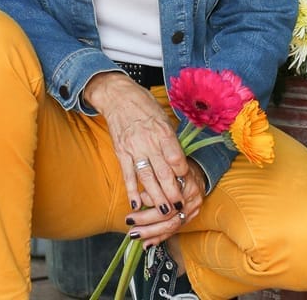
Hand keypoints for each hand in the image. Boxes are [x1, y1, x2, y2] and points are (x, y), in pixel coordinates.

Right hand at [83, 72, 203, 244]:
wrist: (118, 96)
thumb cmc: (145, 105)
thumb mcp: (164, 117)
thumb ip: (170, 139)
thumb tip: (179, 161)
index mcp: (163, 131)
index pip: (176, 157)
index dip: (182, 173)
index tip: (187, 183)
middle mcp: (149, 141)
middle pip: (163, 172)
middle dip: (172, 191)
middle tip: (179, 207)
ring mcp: (133, 148)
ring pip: (146, 177)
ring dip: (155, 196)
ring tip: (163, 211)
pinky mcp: (121, 152)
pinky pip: (127, 175)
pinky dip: (132, 190)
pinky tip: (136, 204)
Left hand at [129, 162, 206, 246]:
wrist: (198, 174)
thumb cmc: (178, 169)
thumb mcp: (168, 165)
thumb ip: (156, 179)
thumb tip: (141, 197)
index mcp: (186, 183)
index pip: (168, 196)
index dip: (150, 202)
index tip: (135, 204)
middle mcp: (191, 198)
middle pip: (169, 214)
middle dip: (146, 219)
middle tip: (130, 221)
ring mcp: (192, 210)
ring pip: (171, 226)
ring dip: (151, 232)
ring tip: (134, 234)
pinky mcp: (190, 218)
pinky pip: (174, 231)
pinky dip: (159, 237)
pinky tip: (147, 243)